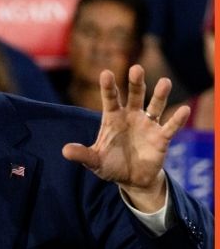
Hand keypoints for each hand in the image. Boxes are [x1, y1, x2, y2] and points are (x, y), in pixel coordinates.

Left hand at [61, 65, 188, 212]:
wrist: (132, 179)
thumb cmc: (111, 165)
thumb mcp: (94, 161)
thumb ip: (82, 155)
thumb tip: (65, 150)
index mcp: (113, 118)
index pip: (110, 99)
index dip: (108, 87)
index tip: (106, 73)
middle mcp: (131, 116)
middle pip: (135, 95)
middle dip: (136, 82)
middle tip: (136, 68)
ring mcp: (148, 125)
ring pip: (155, 105)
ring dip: (160, 94)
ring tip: (165, 82)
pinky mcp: (161, 137)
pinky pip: (170, 126)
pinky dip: (177, 119)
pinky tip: (184, 110)